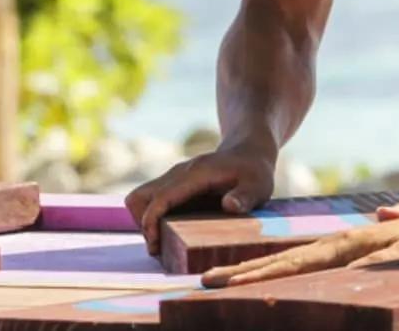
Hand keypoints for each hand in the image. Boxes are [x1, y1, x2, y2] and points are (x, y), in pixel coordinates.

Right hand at [124, 142, 276, 255]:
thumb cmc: (254, 171)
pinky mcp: (174, 186)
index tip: (155, 246)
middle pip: (139, 197)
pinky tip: (172, 233)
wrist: (248, 151)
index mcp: (196, 174)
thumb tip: (229, 206)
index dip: (151, 222)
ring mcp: (173, 179)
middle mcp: (178, 174)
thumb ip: (246, 196)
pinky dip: (154, 218)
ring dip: (145, 221)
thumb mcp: (259, 185)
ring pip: (141, 199)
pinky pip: (152, 201)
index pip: (161, 198)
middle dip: (143, 224)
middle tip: (160, 246)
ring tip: (164, 242)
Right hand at [201, 211, 398, 286]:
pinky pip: (312, 266)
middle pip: (283, 261)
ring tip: (229, 279)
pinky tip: (280, 279)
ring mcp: (345, 248)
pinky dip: (288, 273)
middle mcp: (339, 245)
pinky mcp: (355, 253)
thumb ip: (379, 265)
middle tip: (206, 282)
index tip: (221, 282)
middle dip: (244, 273)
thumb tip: (347, 276)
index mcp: (345, 247)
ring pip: (294, 262)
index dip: (255, 276)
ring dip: (260, 272)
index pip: (291, 264)